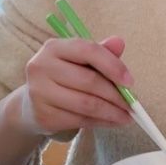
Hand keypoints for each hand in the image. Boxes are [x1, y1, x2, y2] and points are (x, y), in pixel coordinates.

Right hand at [19, 36, 134, 136]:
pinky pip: (80, 120)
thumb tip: (119, 42)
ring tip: (127, 116)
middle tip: (133, 105)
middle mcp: (42, 67)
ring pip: (86, 104)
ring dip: (112, 112)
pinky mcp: (43, 115)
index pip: (88, 50)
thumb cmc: (63, 77)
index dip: (113, 66)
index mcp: (54, 47)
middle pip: (89, 81)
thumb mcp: (80, 61)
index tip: (130, 82)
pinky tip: (111, 121)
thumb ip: (101, 52)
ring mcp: (39, 92)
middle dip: (116, 95)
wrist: (32, 104)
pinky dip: (101, 122)